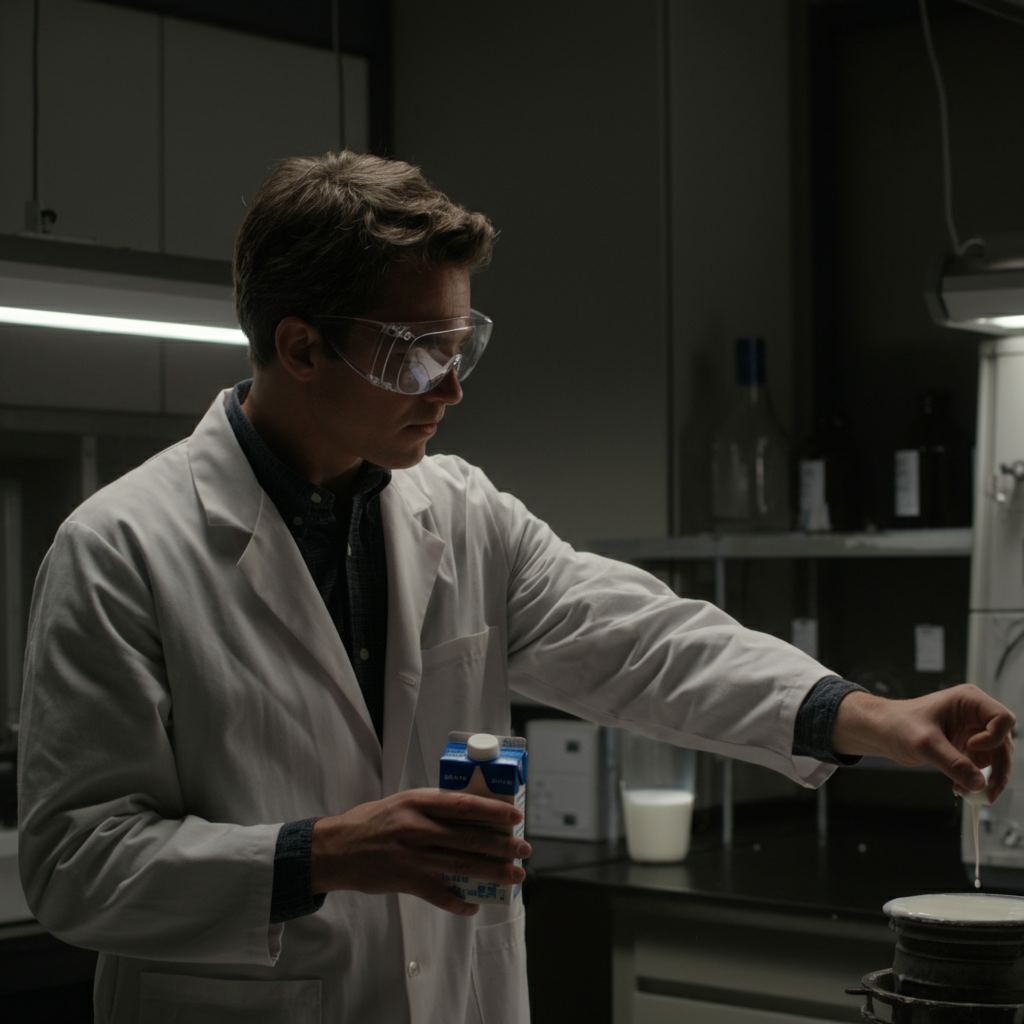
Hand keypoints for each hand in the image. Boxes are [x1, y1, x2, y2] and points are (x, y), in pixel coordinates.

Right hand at [310, 788, 531, 915]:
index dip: (493, 810)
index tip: (515, 817)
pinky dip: (459, 901)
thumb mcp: (402, 803)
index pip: (464, 804)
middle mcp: (418, 826)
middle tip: (524, 849)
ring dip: (492, 871)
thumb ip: (432, 807)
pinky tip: (473, 906)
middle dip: (502, 844)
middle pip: (469, 837)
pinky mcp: (405, 880)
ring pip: (462, 864)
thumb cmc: (371, 822)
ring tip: (514, 876)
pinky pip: (439, 893)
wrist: (335, 848)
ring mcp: (412, 855)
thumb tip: (471, 814)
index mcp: (418, 801)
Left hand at [831, 685, 1014, 800]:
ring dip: (988, 777)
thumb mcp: (925, 743)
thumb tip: (979, 784)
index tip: (972, 748)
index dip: (995, 737)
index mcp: (968, 701)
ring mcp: (972, 730)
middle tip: (988, 793)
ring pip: (997, 757)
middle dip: (998, 769)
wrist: (881, 732)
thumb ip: (953, 763)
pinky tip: (961, 787)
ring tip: (969, 792)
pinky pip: (983, 764)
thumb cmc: (897, 724)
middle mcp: (974, 714)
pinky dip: (976, 778)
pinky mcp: (966, 745)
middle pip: (1004, 742)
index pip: (1002, 719)